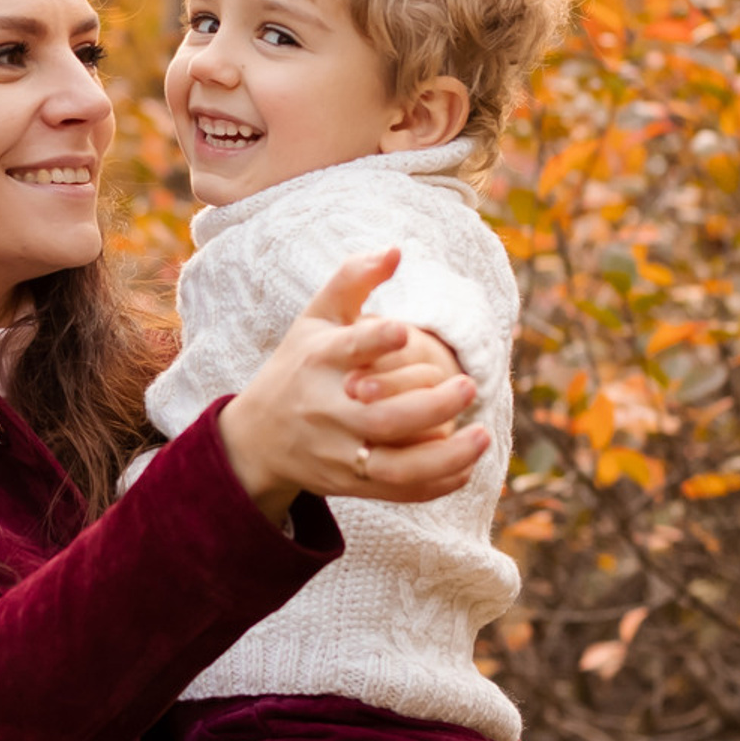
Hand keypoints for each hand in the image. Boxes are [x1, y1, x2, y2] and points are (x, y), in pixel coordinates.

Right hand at [217, 252, 491, 524]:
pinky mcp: (350, 484)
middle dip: (430, 404)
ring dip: (443, 456)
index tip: (402, 331)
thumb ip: (352, 280)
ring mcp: (339, 452)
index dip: (374, 341)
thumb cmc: (297, 367)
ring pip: (393, 466)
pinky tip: (467, 466)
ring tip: (483, 435)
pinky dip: (435, 483)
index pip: (347, 350)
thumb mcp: (314, 319)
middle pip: (382, 417)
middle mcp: (328, 409)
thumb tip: (396, 250)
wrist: (257, 439)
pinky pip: (397, 490)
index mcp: (319, 360)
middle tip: (469, 384)